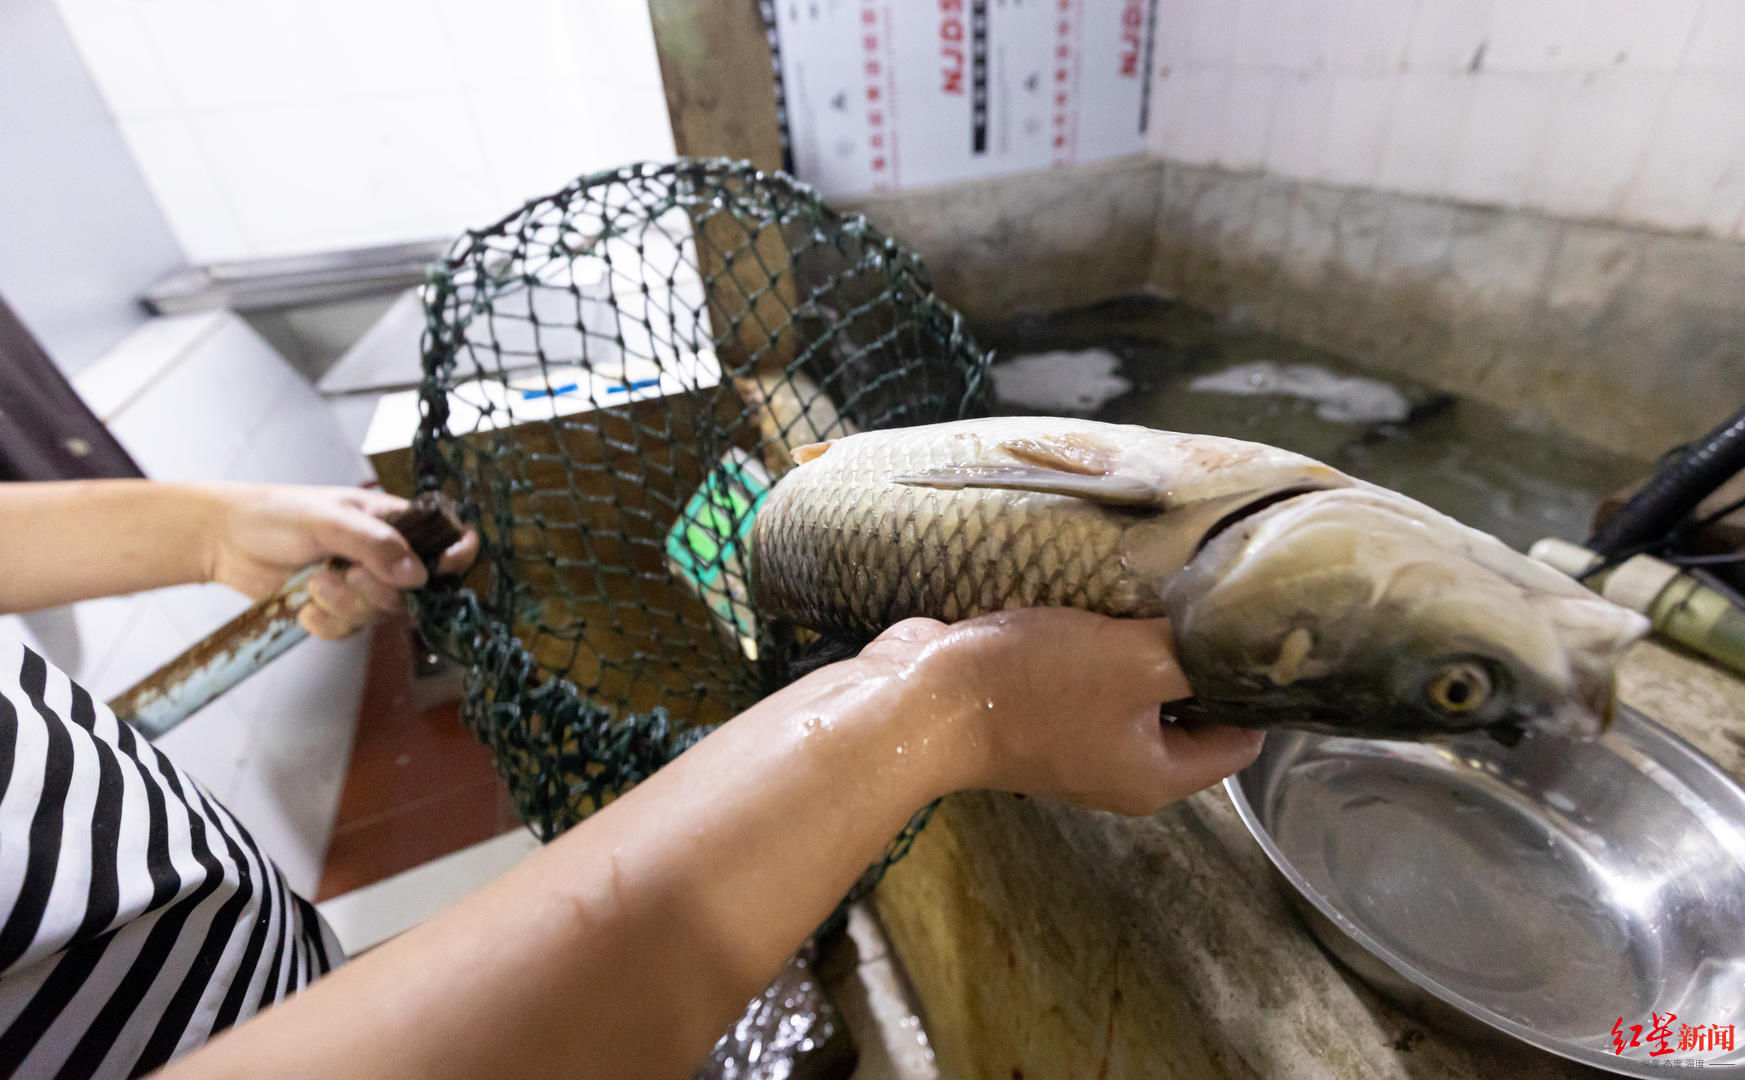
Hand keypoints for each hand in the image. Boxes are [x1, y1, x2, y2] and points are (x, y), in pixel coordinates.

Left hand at [205, 485, 478, 640]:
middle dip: (374, 590)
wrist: (226, 541)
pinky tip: (304, 606)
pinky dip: (326, 623)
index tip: (442, 569)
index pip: (448, 539)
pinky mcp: (339, 610)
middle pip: (414, 592)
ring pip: (380, 615)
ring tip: (313, 583)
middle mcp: (386, 556)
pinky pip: (350, 632)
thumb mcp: (328, 519)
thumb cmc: (277, 514)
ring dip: (344, 605)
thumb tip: (418, 574)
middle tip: (342, 571)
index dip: (456, 556)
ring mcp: (363, 585)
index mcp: (395, 522)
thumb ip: (375, 544)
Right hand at [854, 609, 1263, 815]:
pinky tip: (1100, 598)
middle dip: (1196, 657)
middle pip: (1188, 711)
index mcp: (1157, 776)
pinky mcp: (1033, 711)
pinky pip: (1087, 676)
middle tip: (1211, 595)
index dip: (1257, 687)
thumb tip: (1248, 633)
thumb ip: (1198, 649)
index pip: (1241, 739)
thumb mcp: (1135, 660)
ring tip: (1159, 586)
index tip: (1258, 629)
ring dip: (1143, 644)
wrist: (920, 699)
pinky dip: (1096, 643)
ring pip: (1135, 688)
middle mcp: (1121, 769)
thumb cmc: (1036, 686)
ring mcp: (1073, 741)